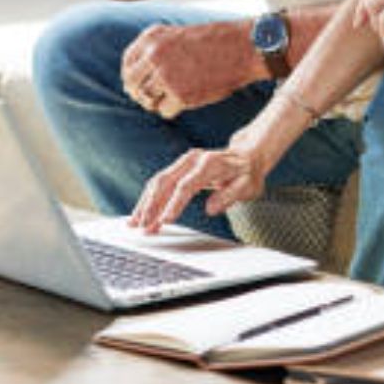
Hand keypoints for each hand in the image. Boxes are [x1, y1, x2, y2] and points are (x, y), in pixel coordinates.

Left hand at [120, 21, 261, 118]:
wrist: (243, 47)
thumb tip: (132, 81)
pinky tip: (185, 101)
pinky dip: (173, 110)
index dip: (132, 77)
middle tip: (155, 98)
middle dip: (141, 94)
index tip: (141, 84)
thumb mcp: (177, 35)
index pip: (128, 64)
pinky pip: (164, 111)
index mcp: (152, 38)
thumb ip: (154, 50)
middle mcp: (154, 55)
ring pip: (147, 100)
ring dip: (157, 103)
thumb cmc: (214, 42)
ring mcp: (166, 76)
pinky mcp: (181, 95)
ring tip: (173, 98)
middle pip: (133, 84)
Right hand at [130, 142, 266, 232]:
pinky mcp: (179, 168)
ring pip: (158, 182)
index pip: (186, 185)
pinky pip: (160, 183)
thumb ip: (230, 196)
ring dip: (146, 203)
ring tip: (136, 223)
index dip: (174, 204)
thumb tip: (211, 209)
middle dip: (151, 206)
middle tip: (143, 227)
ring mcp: (184, 162)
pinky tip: (143, 213)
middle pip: (165, 182)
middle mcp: (192, 159)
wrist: (247, 156)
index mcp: (209, 164)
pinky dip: (150, 198)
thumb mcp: (248, 186)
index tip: (165, 220)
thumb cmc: (247, 173)